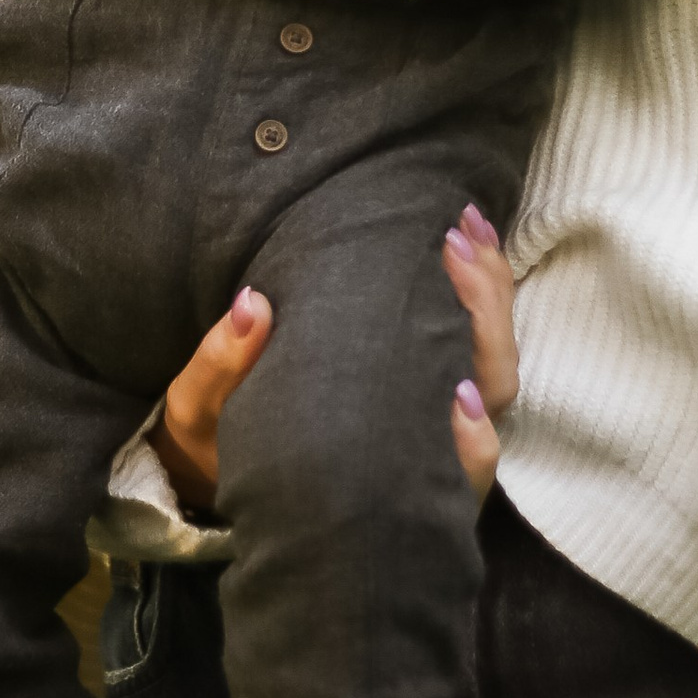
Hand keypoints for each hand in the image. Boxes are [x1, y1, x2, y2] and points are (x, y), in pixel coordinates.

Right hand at [150, 201, 521, 515]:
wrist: (222, 442)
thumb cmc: (215, 438)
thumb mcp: (201, 411)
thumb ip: (223, 368)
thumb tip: (252, 306)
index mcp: (379, 475)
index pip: (455, 467)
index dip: (469, 439)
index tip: (456, 388)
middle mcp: (423, 446)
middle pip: (492, 389)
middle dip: (486, 315)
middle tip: (450, 244)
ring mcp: (435, 407)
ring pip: (496, 358)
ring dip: (489, 288)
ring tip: (461, 222)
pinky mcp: (430, 367)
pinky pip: (478, 330)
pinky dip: (480, 282)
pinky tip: (462, 231)